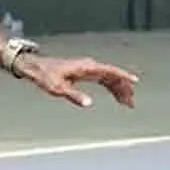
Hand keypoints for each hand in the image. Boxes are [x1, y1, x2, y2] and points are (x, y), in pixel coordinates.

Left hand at [13, 54, 138, 108]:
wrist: (34, 67)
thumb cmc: (44, 75)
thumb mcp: (58, 88)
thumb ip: (74, 96)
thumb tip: (89, 103)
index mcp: (85, 67)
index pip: (110, 70)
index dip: (123, 76)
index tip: (135, 81)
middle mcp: (88, 65)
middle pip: (113, 75)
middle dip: (123, 88)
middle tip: (130, 102)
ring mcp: (87, 68)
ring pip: (109, 78)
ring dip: (119, 89)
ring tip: (127, 103)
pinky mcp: (84, 72)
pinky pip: (103, 79)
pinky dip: (111, 87)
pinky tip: (116, 96)